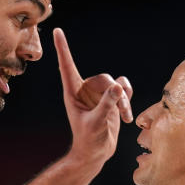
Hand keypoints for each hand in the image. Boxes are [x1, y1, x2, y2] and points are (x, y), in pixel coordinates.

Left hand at [54, 28, 132, 166]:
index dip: (62, 48)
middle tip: (119, 112)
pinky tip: (127, 116)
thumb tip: (119, 86)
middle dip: (115, 94)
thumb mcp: (97, 123)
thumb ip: (107, 105)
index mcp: (73, 93)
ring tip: (124, 118)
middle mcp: (85, 90)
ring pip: (116, 84)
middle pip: (104, 78)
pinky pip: (124, 88)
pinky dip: (128, 99)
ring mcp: (98, 95)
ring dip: (124, 100)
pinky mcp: (111, 100)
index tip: (56, 31)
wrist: (95, 154)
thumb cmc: (89, 140)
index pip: (66, 66)